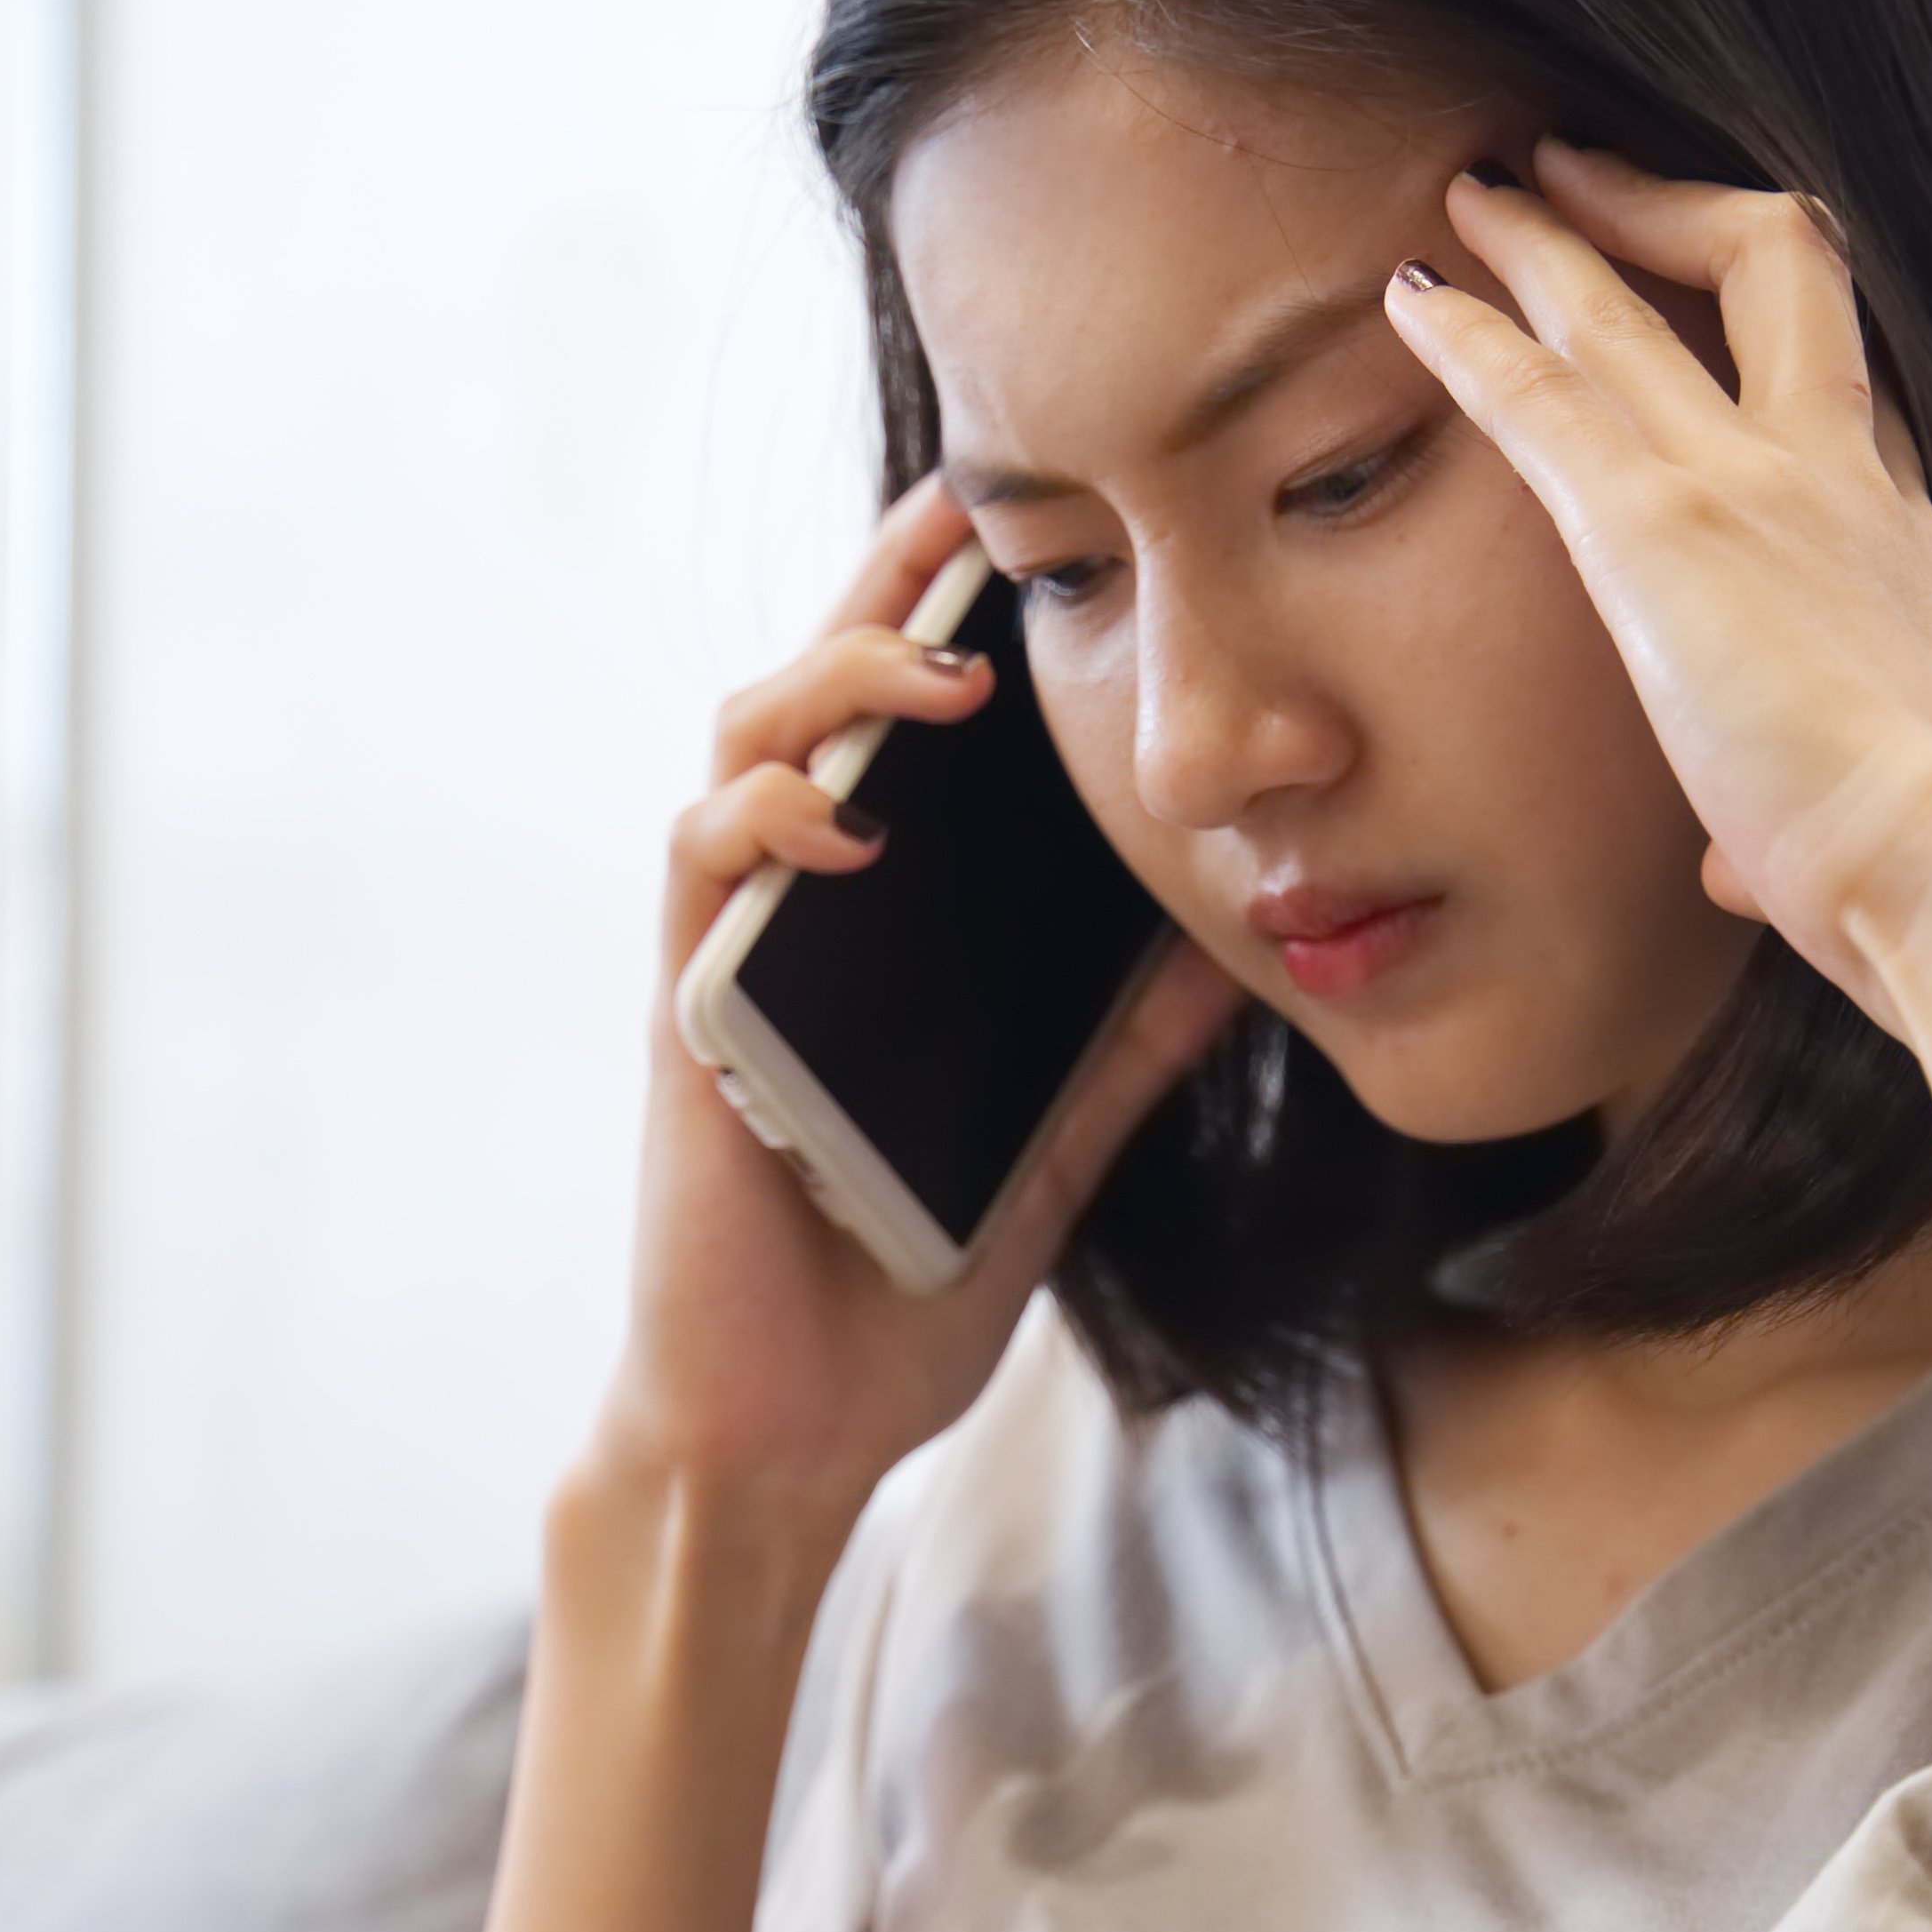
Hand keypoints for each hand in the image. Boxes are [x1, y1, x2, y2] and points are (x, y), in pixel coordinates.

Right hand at [600, 476, 1240, 1520]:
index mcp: (880, 919)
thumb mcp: (1054, 1149)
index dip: (955, 606)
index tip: (1043, 521)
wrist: (793, 1427)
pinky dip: (763, 813)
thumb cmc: (894, 1286)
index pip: (907, 723)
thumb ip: (1126, 1048)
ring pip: (745, 740)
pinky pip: (700, 865)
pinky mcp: (690, 1012)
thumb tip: (1240, 941)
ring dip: (833, 677)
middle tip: (979, 504)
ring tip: (941, 667)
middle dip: (890, 579)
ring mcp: (734, 950)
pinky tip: (840, 805)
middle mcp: (796, 907)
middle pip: (822, 685)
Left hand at [1386, 142, 1931, 1035]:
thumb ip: (1798, 832)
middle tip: (1583, 171)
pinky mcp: (1663, 532)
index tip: (1717, 325)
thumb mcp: (1882, 838)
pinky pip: (1544, 397)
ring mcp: (1761, 491)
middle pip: (1780, 279)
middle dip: (1675, 210)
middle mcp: (1848, 491)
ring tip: (1479, 188)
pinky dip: (1471, 339)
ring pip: (1642, 308)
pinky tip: (1408, 298)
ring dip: (1552, 242)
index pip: (1853, 414)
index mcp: (1915, 567)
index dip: (1781, 356)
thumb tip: (1748, 868)